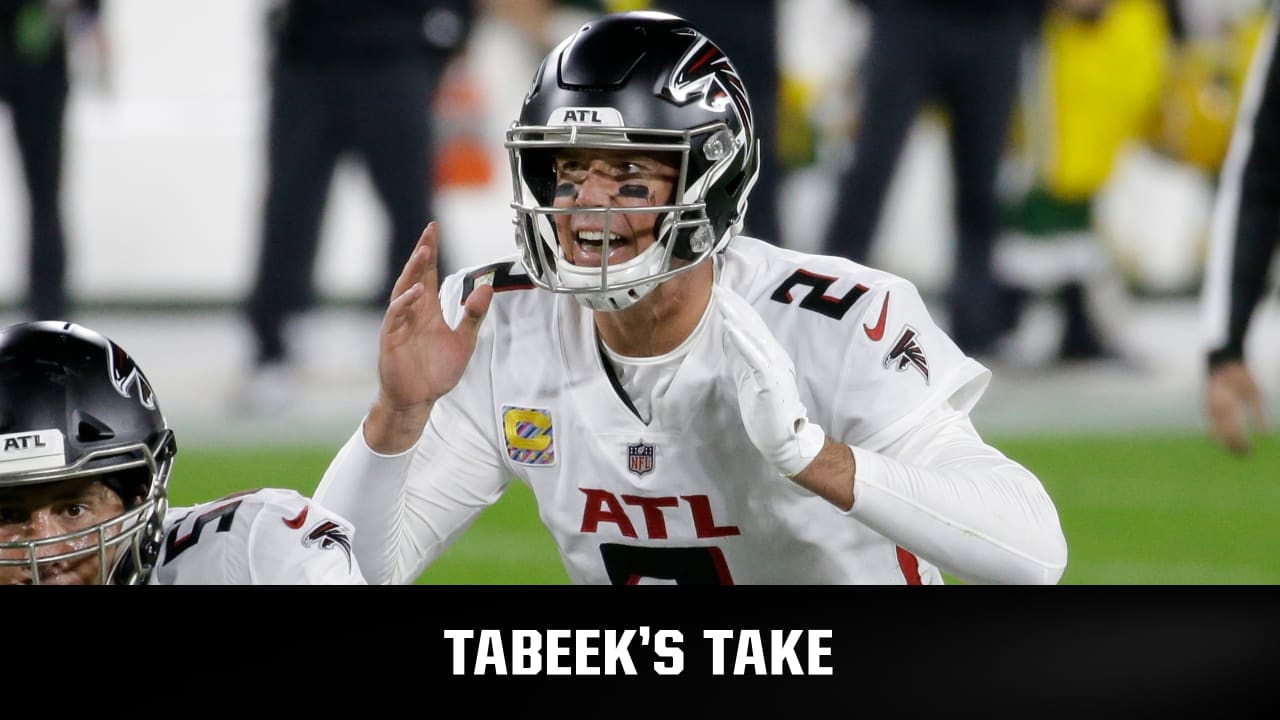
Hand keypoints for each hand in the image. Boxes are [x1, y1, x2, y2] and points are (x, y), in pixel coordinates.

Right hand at [366, 222, 492, 452]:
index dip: (430, 250)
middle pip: (415, 274)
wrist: (418, 399)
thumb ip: (473, 316)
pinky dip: (405, 302)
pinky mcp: (391, 338)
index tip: (434, 228)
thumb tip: (486, 289)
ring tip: (423, 253)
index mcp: (428, 309)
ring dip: (412, 272)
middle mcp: (412, 310)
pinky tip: (416, 292)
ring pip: (403, 290)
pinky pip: (396, 315)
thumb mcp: (464, 342)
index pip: (429, 273)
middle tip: (429, 231)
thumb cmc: (436, 371)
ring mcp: (399, 323)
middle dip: (422, 252)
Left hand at [717, 286, 825, 477]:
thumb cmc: (767, 410)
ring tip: (722, 301)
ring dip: (737, 316)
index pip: (753, 324)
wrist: (784, 439)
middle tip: (718, 287)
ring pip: (754, 335)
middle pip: (753, 324)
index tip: (722, 290)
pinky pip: (754, 357)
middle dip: (735, 304)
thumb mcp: (749, 376)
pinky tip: (730, 328)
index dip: (738, 306)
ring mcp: (774, 367)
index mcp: (771, 354)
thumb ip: (742, 356)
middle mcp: (775, 356)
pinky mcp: (770, 381)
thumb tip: (729, 334)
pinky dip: (742, 341)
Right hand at [1206, 360, 1268, 453]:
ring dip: (1224, 444)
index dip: (1241, 443)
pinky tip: (1227, 441)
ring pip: (1214, 434)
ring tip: (1236, 451)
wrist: (1222, 363)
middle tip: (1245, 456)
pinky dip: (1217, 437)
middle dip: (1233, 447)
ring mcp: (1208, 410)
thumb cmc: (1242, 377)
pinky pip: (1210, 427)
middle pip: (1223, 436)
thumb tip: (1265, 434)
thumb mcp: (1256, 394)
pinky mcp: (1206, 409)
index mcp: (1228, 406)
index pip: (1234, 432)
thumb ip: (1259, 414)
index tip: (1250, 451)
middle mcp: (1215, 410)